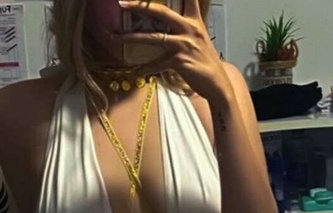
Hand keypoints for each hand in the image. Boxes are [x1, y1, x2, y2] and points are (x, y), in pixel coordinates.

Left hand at [116, 0, 232, 104]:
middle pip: (161, 12)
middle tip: (122, 3)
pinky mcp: (179, 62)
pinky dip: (144, 69)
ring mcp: (183, 45)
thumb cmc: (205, 61)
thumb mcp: (198, 37)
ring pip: (153, 37)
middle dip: (140, 6)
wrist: (217, 84)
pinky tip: (134, 72)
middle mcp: (189, 28)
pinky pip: (156, 64)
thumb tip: (168, 21)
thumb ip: (185, 26)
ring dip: (131, 37)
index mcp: (194, 20)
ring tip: (115, 37)